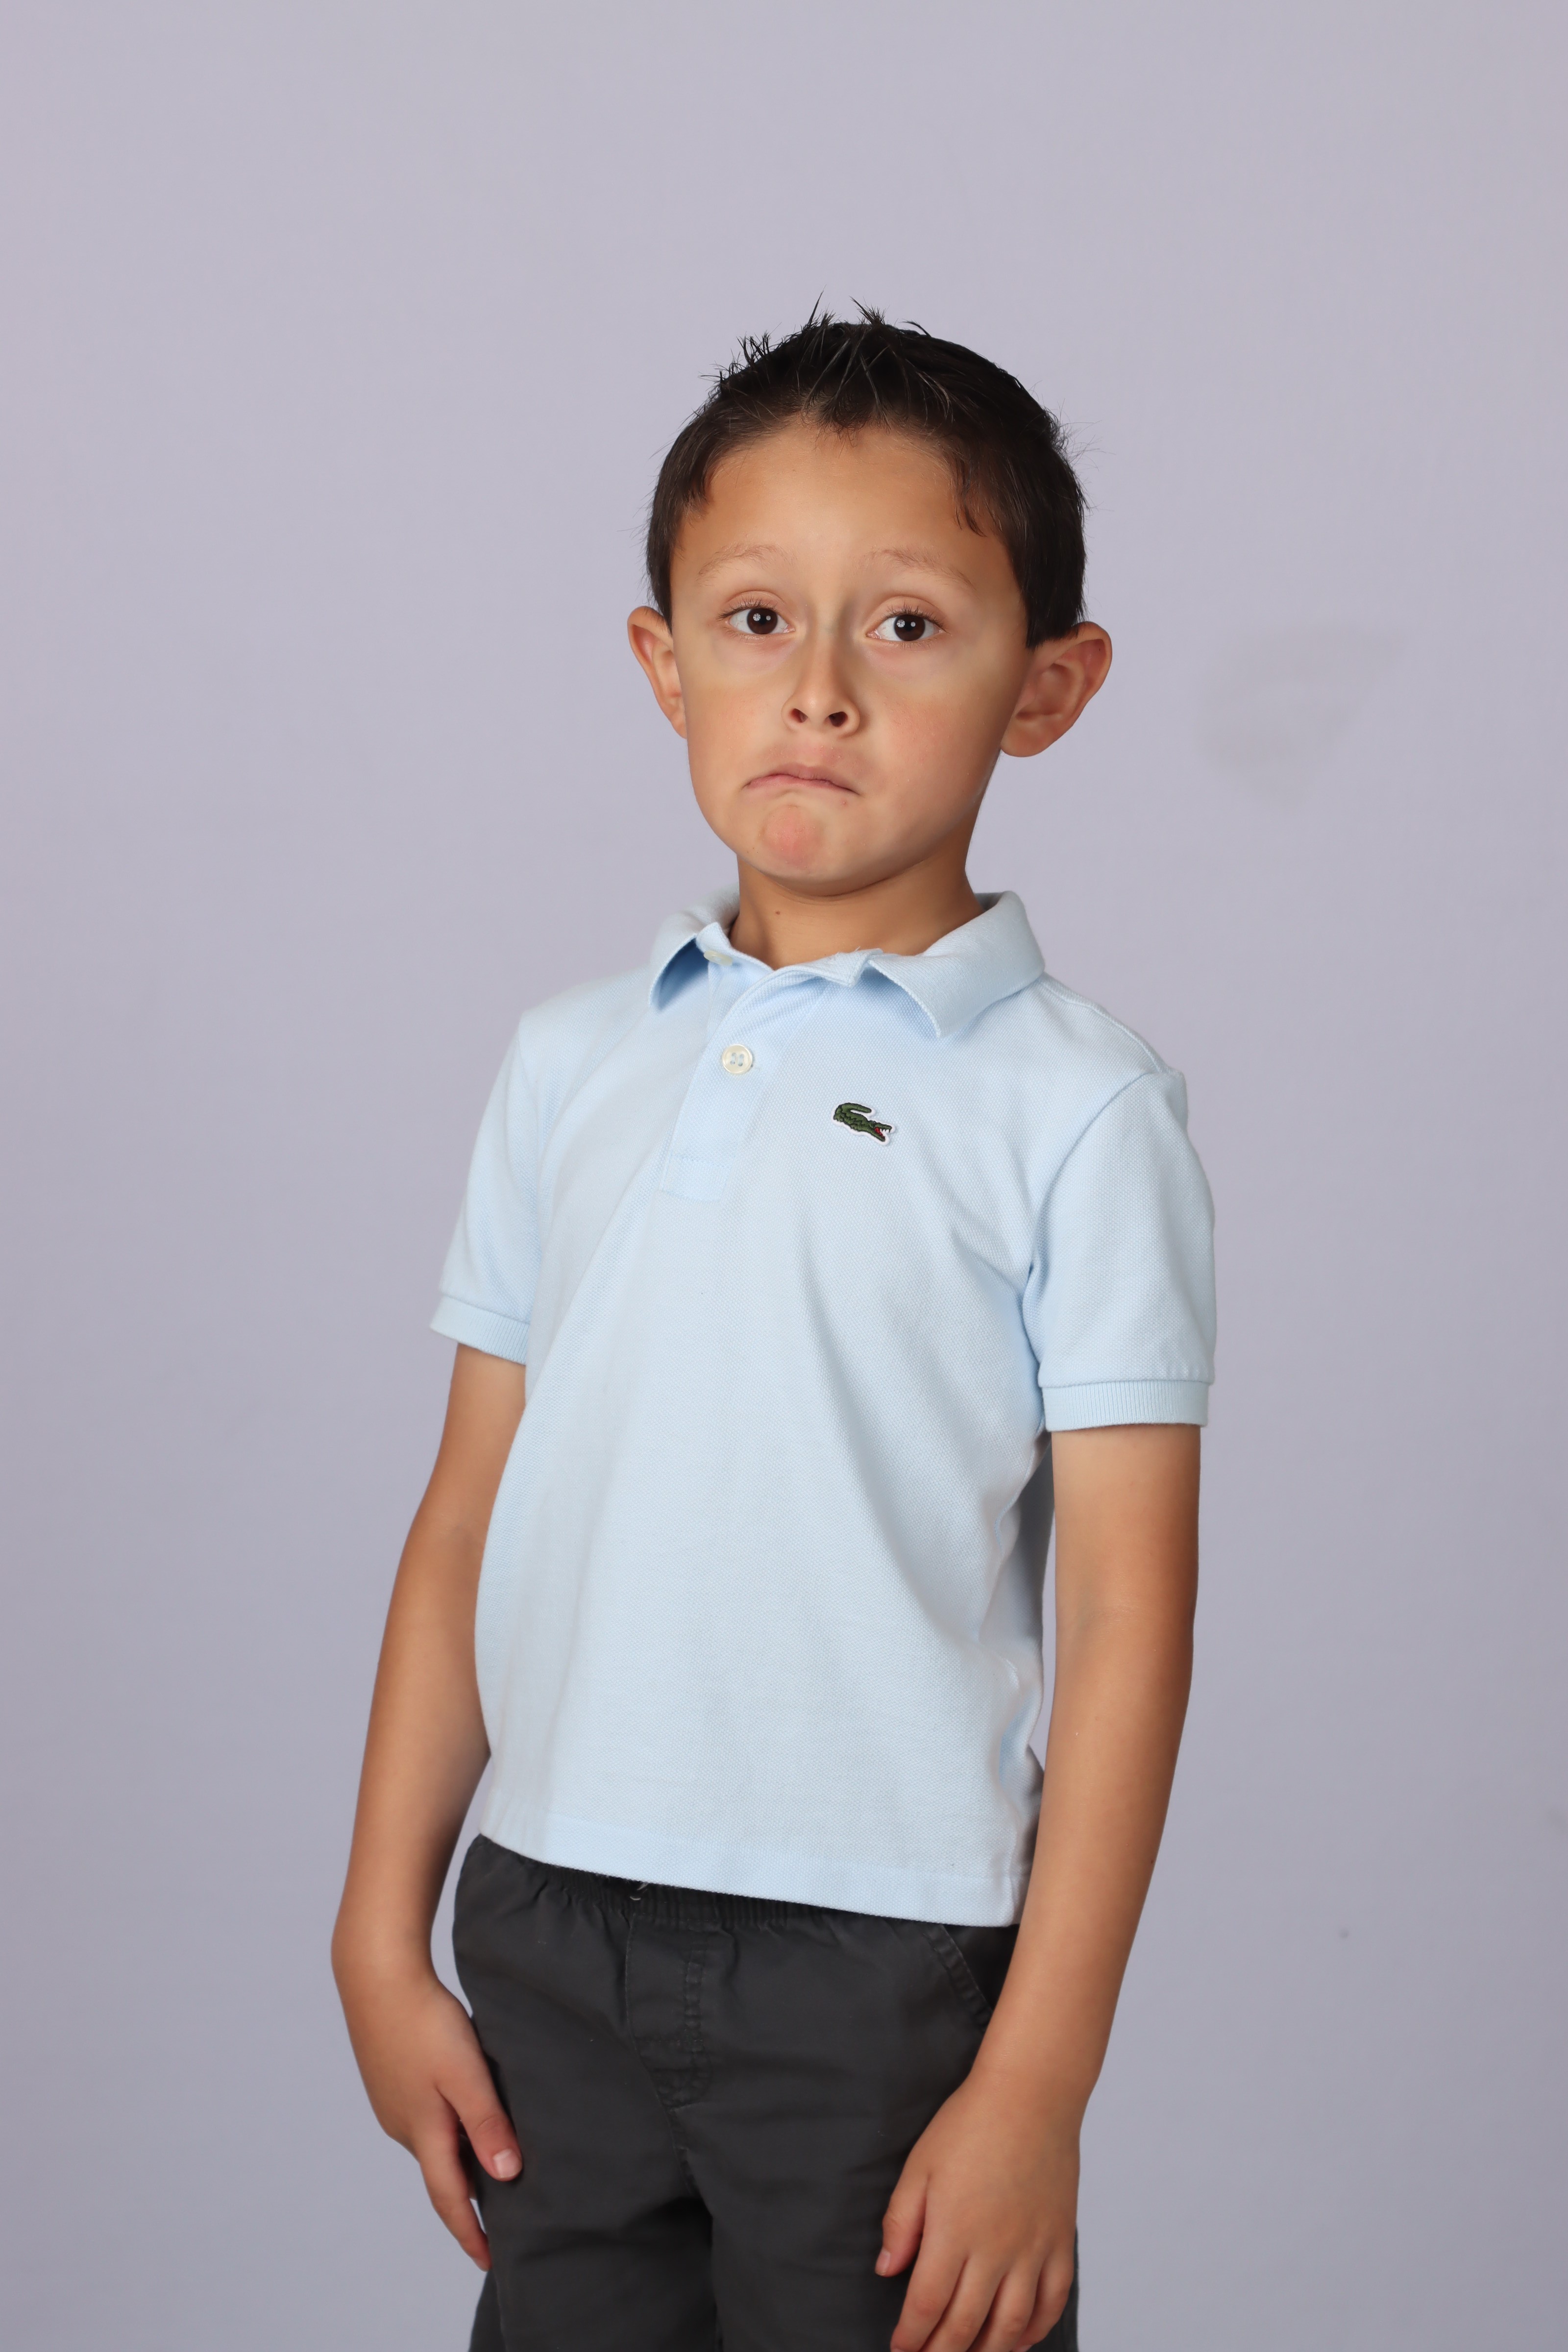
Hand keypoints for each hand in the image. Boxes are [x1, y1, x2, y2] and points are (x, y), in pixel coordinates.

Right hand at [337, 1962, 520, 2265]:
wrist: (378, 1976)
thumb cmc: (425, 2022)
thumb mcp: (466, 2073)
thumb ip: (487, 2123)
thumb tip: (506, 2176)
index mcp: (424, 2131)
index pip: (450, 2197)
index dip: (470, 2232)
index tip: (490, 2261)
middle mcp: (404, 2125)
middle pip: (440, 2174)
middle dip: (467, 2201)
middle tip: (496, 2224)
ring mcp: (393, 2103)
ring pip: (432, 2144)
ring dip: (457, 2163)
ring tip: (486, 2174)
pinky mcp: (391, 2080)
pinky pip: (424, 2120)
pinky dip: (445, 2132)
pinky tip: (461, 2119)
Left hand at [878, 2069, 1077, 2351]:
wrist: (1031, 2095)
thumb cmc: (969, 2124)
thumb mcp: (919, 2166)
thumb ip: (901, 2222)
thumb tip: (887, 2270)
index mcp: (954, 2230)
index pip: (928, 2304)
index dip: (912, 2336)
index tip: (900, 2348)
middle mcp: (995, 2249)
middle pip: (965, 2324)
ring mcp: (1032, 2249)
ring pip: (1011, 2325)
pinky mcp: (1060, 2242)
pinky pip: (1052, 2302)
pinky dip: (1036, 2330)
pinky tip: (1020, 2341)